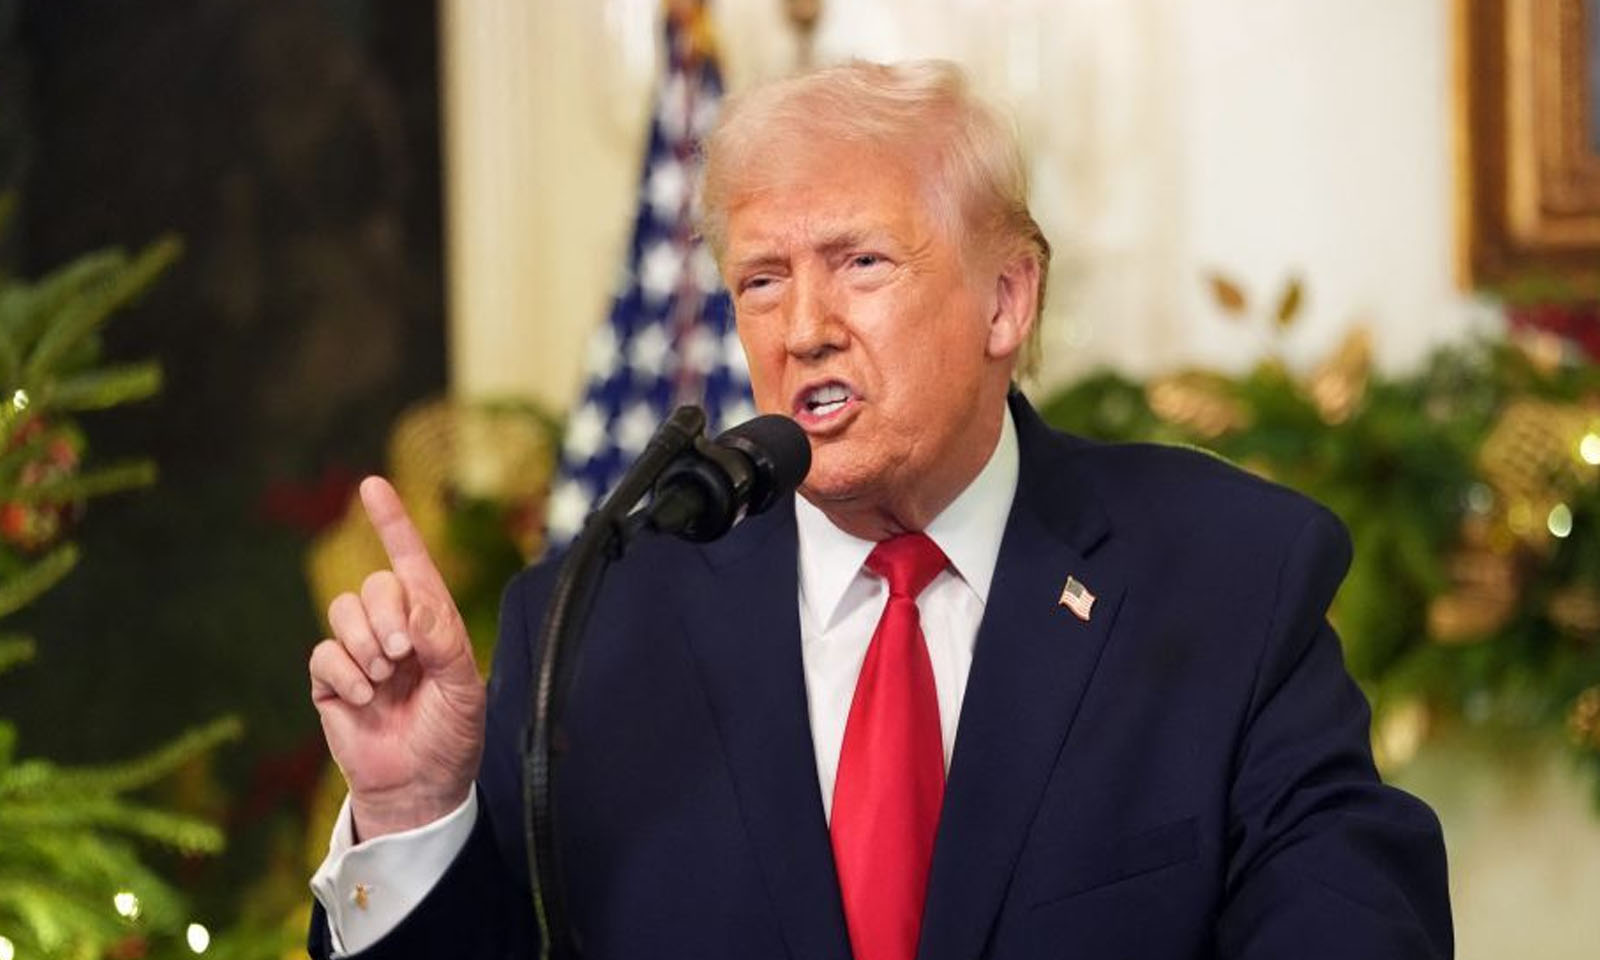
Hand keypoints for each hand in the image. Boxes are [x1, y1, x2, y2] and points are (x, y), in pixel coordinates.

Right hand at [309, 476, 485, 839]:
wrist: (420, 788)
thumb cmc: (452, 737)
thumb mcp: (464, 690)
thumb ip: (445, 644)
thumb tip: (415, 611)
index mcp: (433, 623)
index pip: (411, 562)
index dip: (392, 522)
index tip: (372, 485)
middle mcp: (395, 630)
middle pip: (374, 586)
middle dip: (386, 614)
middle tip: (403, 655)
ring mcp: (361, 654)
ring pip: (342, 612)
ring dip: (365, 643)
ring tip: (384, 678)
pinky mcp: (331, 681)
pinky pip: (324, 654)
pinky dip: (344, 673)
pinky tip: (362, 698)